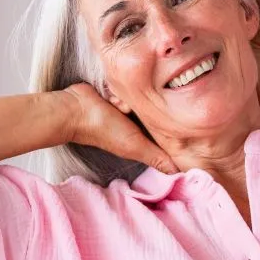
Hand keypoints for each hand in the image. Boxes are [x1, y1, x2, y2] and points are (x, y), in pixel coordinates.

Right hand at [56, 83, 178, 173]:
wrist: (77, 108)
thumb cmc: (104, 130)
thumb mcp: (134, 146)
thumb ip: (155, 157)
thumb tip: (178, 172)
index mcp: (141, 139)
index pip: (165, 136)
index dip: (174, 130)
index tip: (182, 125)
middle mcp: (135, 124)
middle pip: (157, 115)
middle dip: (154, 109)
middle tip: (142, 109)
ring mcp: (127, 107)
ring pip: (145, 98)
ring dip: (136, 98)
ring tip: (124, 103)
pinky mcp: (120, 92)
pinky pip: (131, 86)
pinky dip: (123, 89)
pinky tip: (114, 94)